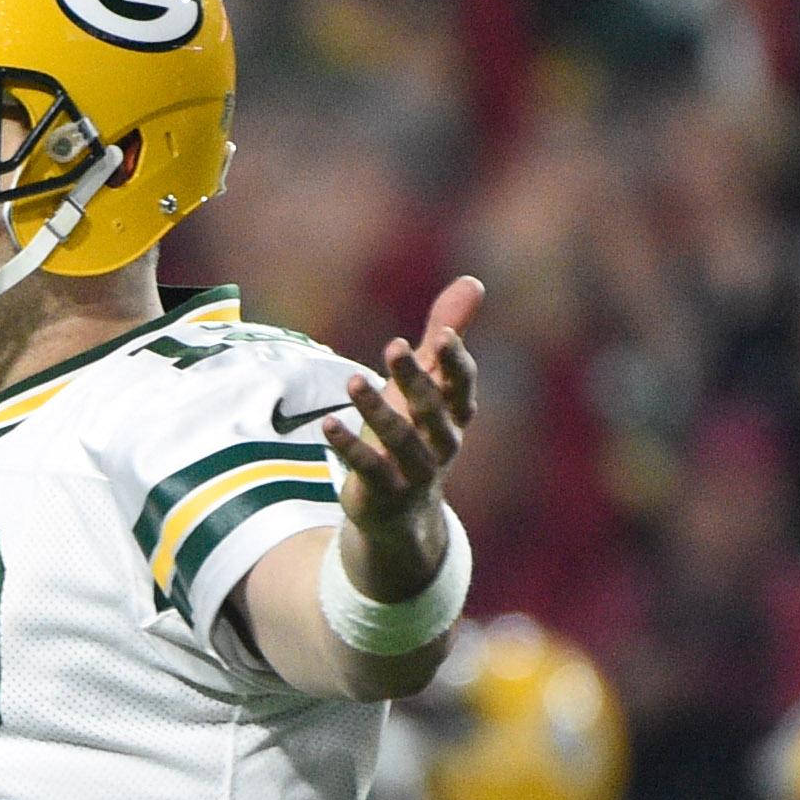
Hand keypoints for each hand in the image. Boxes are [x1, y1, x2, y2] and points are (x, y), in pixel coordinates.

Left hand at [324, 274, 482, 572]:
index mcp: (455, 416)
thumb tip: (472, 281)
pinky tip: (327, 424)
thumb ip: (444, 338)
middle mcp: (442, 445)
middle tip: (394, 345)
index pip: (463, 386)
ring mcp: (415, 473)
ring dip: (378, 410)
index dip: (456, 363)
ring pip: (401, 440)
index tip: (444, 334)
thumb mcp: (428, 387)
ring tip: (353, 381)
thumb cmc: (415, 437)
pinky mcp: (385, 494)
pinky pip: (368, 469)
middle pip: (433, 409)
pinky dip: (348, 446)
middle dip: (415, 378)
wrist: (402, 517)